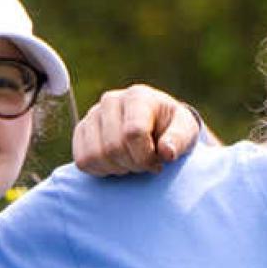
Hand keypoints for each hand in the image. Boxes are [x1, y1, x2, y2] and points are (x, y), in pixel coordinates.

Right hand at [73, 85, 204, 175]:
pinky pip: (82, 160)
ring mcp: (92, 114)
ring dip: (117, 169)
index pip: (133, 132)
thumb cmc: (172, 127)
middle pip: (113, 147)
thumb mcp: (185, 130)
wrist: (156, 124)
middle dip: (133, 165)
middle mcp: (111, 101)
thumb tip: (167, 152)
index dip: (145, 156)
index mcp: (138, 97)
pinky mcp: (81, 130)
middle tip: (146, 165)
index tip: (158, 163)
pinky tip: (117, 164)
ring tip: (132, 163)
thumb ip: (179, 139)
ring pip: (94, 156)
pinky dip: (100, 170)